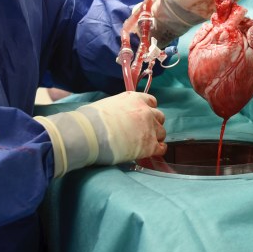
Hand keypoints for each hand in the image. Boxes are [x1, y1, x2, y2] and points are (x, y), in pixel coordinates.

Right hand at [35, 91, 165, 177]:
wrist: (90, 134)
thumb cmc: (91, 119)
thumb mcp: (106, 105)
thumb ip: (118, 108)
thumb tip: (114, 116)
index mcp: (135, 99)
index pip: (151, 101)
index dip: (148, 110)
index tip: (143, 116)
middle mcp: (146, 111)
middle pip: (159, 117)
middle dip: (153, 123)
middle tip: (144, 131)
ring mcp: (150, 128)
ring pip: (162, 132)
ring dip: (156, 137)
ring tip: (146, 143)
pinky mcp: (150, 145)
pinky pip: (162, 148)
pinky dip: (159, 150)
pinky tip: (152, 152)